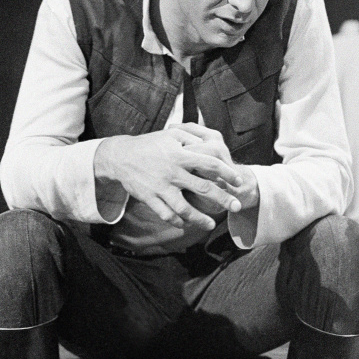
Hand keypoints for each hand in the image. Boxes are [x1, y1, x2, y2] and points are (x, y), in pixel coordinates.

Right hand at [95, 127, 244, 229]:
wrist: (120, 156)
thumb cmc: (150, 144)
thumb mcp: (171, 134)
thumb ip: (192, 138)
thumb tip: (212, 145)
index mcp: (180, 155)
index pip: (210, 163)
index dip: (227, 172)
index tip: (238, 181)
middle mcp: (172, 172)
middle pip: (203, 187)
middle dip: (223, 198)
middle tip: (237, 206)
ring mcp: (160, 187)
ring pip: (184, 207)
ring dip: (200, 218)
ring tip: (211, 224)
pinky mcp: (149, 198)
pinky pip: (165, 214)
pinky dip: (177, 221)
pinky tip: (186, 224)